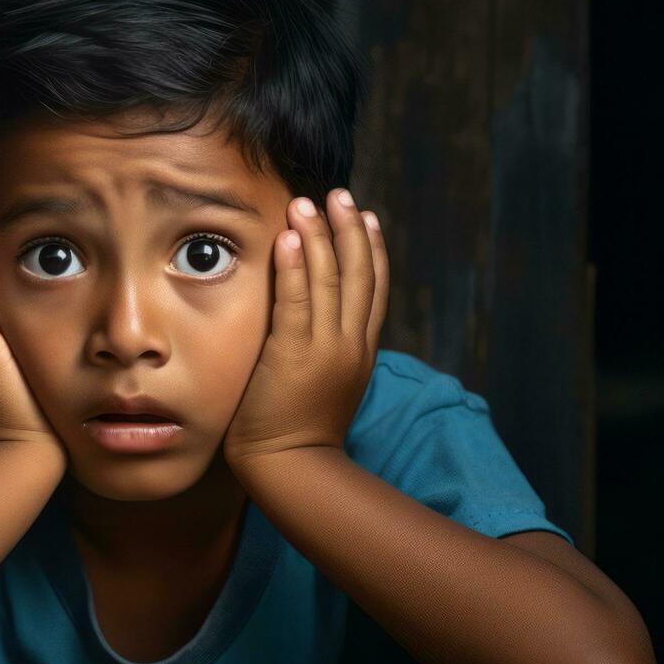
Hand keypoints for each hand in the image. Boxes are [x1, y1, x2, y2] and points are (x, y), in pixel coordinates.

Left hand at [222, 189, 388, 470]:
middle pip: (359, 274)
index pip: (373, 288)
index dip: (371, 248)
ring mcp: (325, 349)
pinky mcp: (293, 355)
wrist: (294, 468)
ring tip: (306, 202)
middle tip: (339, 194)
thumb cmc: (300, 433)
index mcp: (361, 351)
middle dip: (349, 229)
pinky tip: (289, 238)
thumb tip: (320, 326)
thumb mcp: (328, 385)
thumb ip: (329, 351)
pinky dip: (294, 266)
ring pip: (329, 280)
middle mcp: (351, 344)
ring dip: (318, 236)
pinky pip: (295, 301)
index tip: (367, 216)